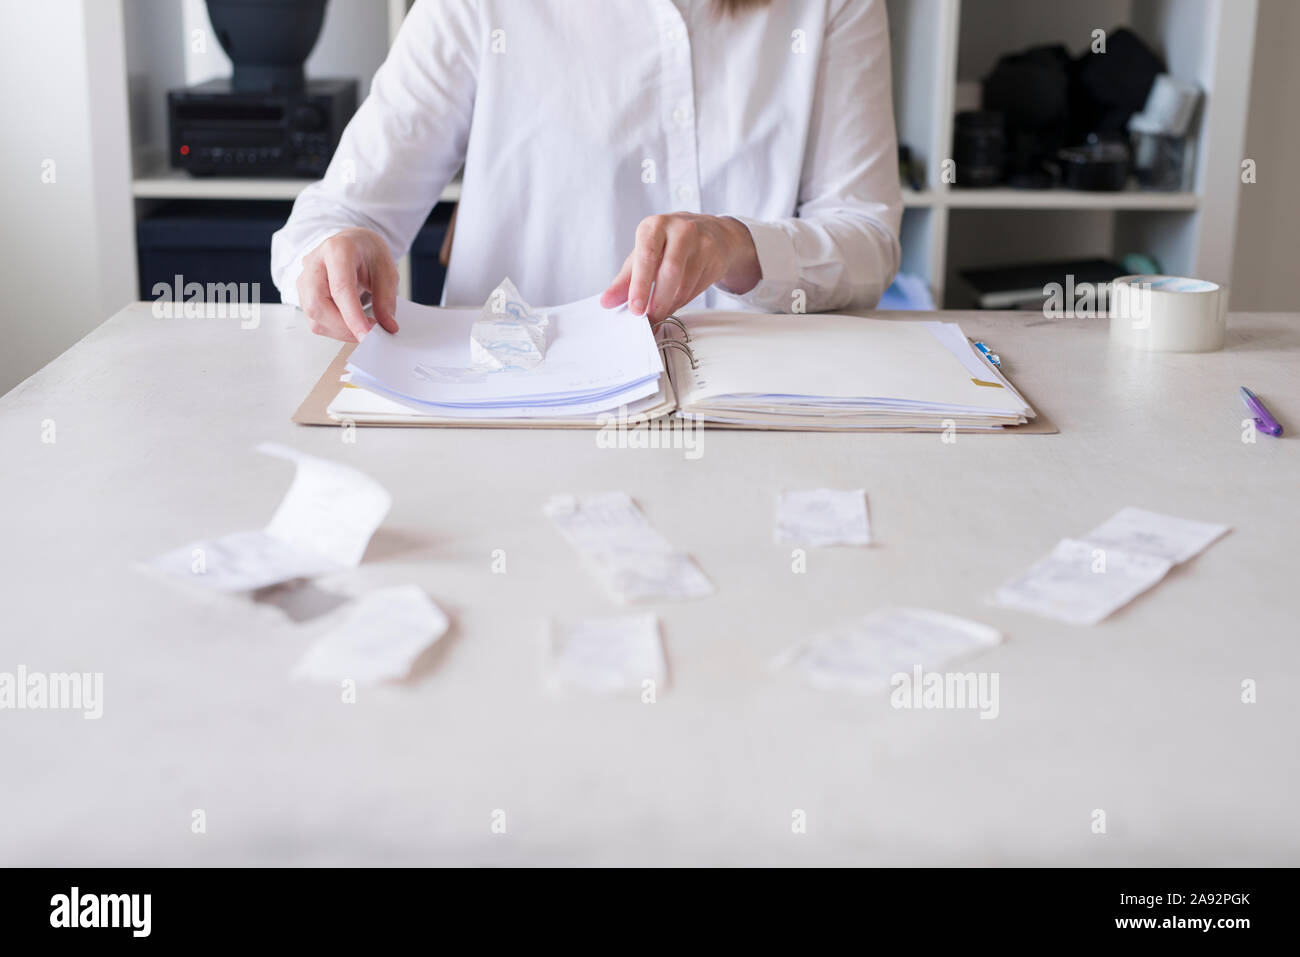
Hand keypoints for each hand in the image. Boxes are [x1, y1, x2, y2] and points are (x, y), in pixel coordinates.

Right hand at [296, 227, 399, 340]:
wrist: (353, 244)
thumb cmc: (367, 252)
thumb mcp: (387, 270)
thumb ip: (386, 299)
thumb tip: (387, 326)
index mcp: (337, 249)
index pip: (340, 287)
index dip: (353, 315)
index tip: (367, 334)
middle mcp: (315, 263)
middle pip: (317, 304)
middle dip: (343, 327)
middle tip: (368, 334)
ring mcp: (305, 278)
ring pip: (313, 315)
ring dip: (339, 330)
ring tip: (362, 328)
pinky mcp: (303, 294)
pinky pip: (314, 319)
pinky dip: (334, 329)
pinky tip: (349, 324)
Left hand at [600, 213, 760, 321]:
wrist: (712, 233)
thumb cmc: (670, 243)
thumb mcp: (644, 254)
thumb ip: (625, 279)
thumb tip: (607, 302)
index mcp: (655, 226)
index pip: (647, 255)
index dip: (640, 284)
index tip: (635, 308)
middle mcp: (680, 230)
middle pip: (670, 271)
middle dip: (657, 301)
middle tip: (648, 320)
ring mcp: (702, 243)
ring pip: (684, 284)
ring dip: (669, 306)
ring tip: (658, 315)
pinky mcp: (715, 258)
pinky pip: (696, 289)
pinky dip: (682, 302)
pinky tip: (674, 303)